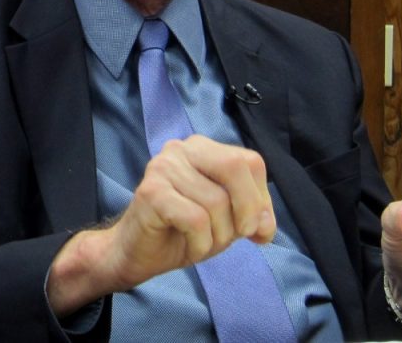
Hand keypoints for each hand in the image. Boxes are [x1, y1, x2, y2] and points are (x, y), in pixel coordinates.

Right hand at [47, 135, 274, 314]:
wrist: (136, 254)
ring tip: (202, 242)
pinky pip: (195, 219)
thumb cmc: (183, 232)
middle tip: (237, 236)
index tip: (253, 227)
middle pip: (235, 167)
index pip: (250, 161)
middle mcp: (182, 149)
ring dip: (218, 237)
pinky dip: (201, 243)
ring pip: (216, 202)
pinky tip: (189, 246)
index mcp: (203, 148)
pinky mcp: (151, 191)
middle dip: (246, 210)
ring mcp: (163, 167)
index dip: (261, 199)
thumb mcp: (228, 222)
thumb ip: (252, 215)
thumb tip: (265, 225)